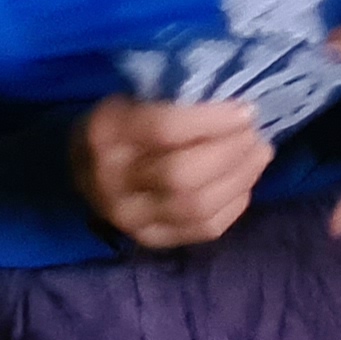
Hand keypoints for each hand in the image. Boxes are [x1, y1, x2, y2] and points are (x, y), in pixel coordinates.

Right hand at [74, 96, 272, 248]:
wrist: (81, 170)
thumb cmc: (119, 125)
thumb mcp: (130, 99)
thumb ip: (172, 101)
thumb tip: (232, 104)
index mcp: (106, 134)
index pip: (165, 130)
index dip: (213, 121)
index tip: (246, 111)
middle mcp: (112, 182)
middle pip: (183, 175)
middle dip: (231, 153)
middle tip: (255, 135)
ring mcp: (130, 218)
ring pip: (197, 207)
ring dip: (240, 179)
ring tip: (259, 154)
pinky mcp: (150, 240)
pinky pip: (203, 230)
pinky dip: (234, 205)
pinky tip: (244, 183)